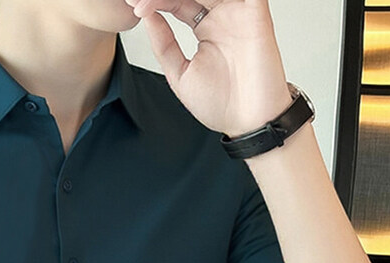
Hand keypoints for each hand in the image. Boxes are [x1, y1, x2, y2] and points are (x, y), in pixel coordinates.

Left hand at [124, 0, 293, 136]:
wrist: (249, 123)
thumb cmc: (221, 105)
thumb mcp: (180, 75)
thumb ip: (165, 46)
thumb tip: (147, 18)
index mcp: (205, 28)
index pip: (176, 1)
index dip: (155, 2)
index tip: (134, 7)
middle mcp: (221, 15)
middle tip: (138, 2)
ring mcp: (237, 11)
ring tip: (155, 0)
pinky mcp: (255, 11)